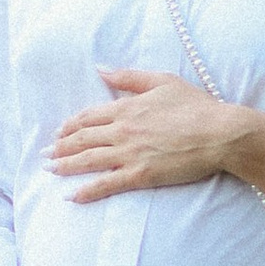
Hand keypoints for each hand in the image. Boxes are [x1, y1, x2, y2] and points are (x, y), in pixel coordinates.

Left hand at [50, 68, 240, 202]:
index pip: (88, 117)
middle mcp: (122, 130)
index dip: (70, 125)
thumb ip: (129, 76)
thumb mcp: (162, 81)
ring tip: (50, 170)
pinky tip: (71, 196)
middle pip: (82, 139)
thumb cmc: (197, 106)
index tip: (59, 132)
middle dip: (60, 147)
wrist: (219, 133)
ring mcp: (129, 154)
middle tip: (45, 155)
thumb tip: (101, 69)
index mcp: (127, 107)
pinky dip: (86, 191)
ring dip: (65, 166)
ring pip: (88, 160)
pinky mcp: (140, 175)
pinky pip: (106, 184)